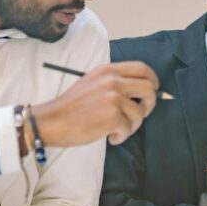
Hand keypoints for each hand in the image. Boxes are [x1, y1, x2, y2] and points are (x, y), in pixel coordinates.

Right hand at [33, 61, 159, 146]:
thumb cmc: (72, 107)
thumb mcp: (93, 83)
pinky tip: (110, 137)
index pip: (142, 68)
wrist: (52, 121)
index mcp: (108, 70)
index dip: (153, 80)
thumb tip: (141, 91)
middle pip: (149, 88)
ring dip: (133, 125)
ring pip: (140, 112)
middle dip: (150, 103)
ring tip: (117, 130)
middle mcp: (112, 81)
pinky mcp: (113, 116)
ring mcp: (113, 98)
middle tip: (140, 114)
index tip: (153, 91)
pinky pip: (129, 128)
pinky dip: (122, 136)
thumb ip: (114, 82)